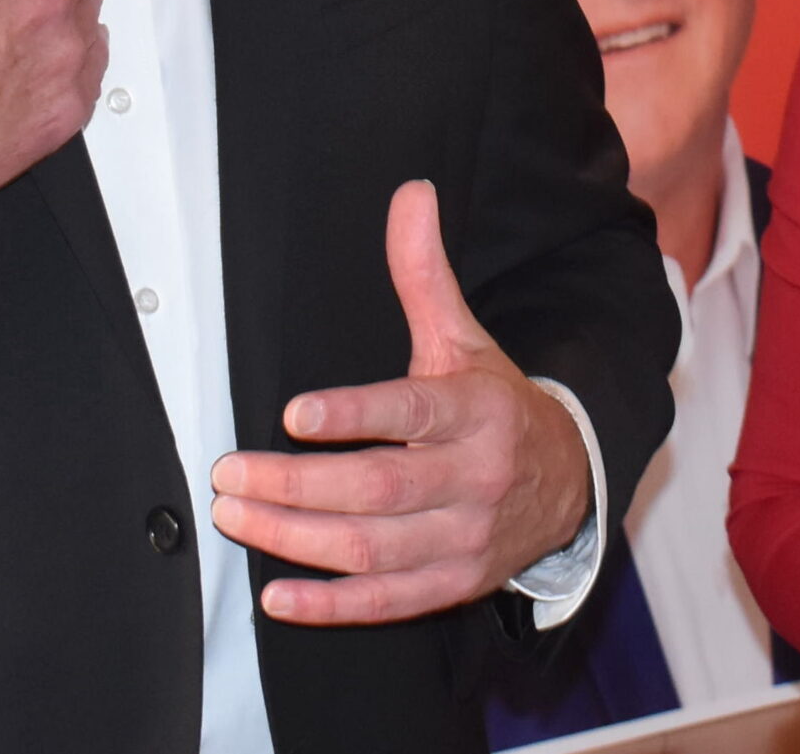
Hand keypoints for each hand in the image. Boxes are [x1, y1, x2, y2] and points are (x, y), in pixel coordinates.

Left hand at [209, 179, 591, 624]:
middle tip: (229, 471)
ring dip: (296, 539)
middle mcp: (472, 479)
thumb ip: (425, 273)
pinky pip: (386, 603)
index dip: (353, 415)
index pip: (411, 413)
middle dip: (295, 484)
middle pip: (377, 489)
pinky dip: (330, 606)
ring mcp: (463, 539)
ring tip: (236, 514)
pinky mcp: (451, 584)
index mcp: (475, 412)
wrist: (570, 482)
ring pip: (372, 548)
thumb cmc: (496, 404)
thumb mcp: (465, 337)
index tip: (295, 413)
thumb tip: (411, 193)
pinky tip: (276, 596)